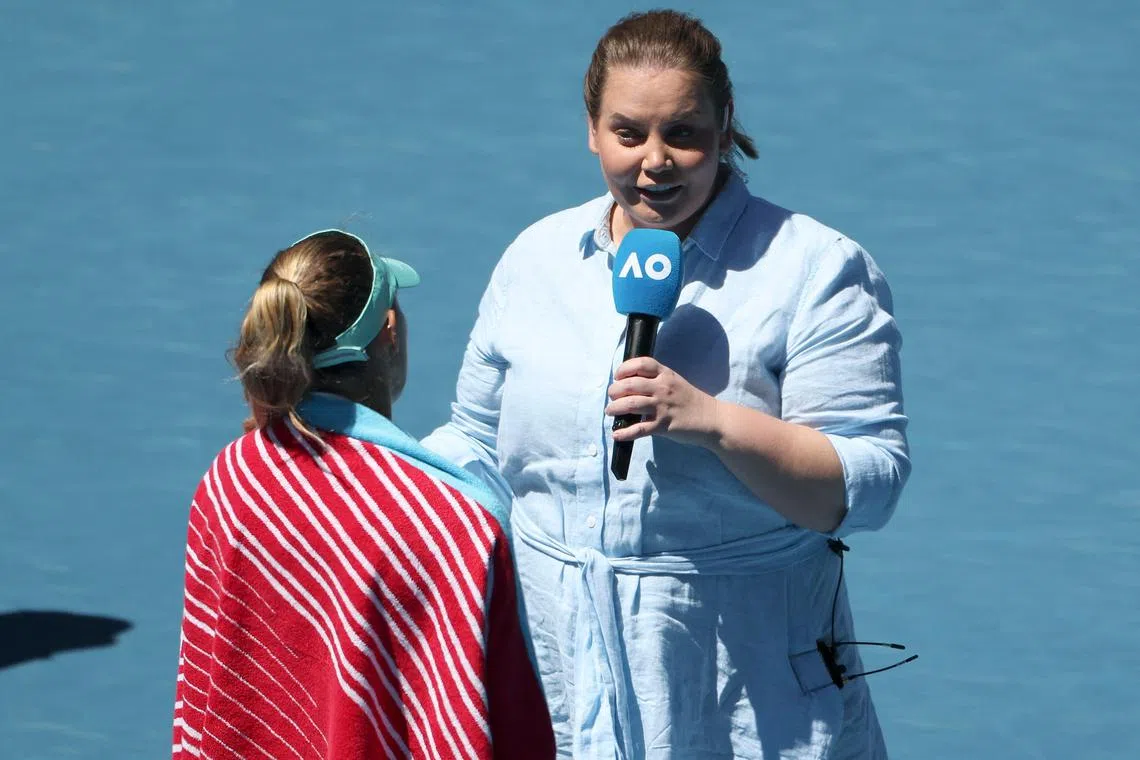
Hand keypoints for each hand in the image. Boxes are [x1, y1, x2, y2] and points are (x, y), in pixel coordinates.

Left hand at [605, 357, 720, 446]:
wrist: (712, 419)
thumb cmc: (690, 400)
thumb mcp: (675, 382)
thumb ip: (656, 380)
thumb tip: (629, 383)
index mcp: (665, 374)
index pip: (640, 364)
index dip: (624, 368)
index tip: (618, 376)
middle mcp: (662, 388)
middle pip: (630, 384)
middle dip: (615, 390)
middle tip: (612, 396)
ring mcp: (662, 406)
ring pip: (630, 405)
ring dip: (614, 408)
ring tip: (610, 411)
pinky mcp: (663, 425)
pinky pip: (639, 429)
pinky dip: (625, 433)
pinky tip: (617, 434)